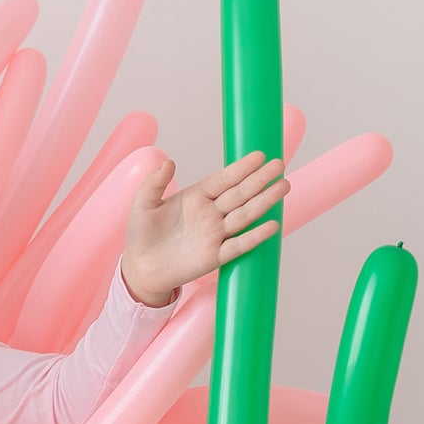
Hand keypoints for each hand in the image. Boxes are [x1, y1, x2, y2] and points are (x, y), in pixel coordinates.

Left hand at [121, 151, 289, 305]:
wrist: (140, 267)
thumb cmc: (141, 234)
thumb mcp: (143, 204)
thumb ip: (155, 183)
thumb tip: (167, 162)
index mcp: (196, 197)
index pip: (223, 180)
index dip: (241, 168)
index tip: (259, 155)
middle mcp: (210, 213)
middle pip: (239, 194)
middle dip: (259, 180)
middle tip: (279, 165)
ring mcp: (215, 234)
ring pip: (244, 215)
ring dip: (263, 202)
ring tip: (283, 186)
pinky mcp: (215, 256)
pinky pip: (239, 245)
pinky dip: (255, 236)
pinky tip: (272, 224)